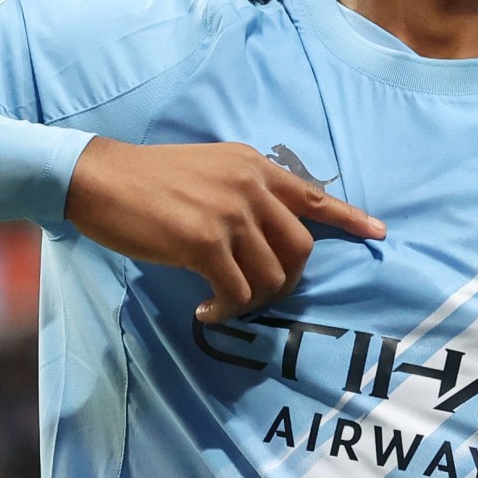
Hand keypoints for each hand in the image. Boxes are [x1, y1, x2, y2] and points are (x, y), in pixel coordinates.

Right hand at [64, 137, 384, 321]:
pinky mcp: (205, 242)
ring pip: (272, 277)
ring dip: (252, 301)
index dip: (349, 218)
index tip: (377, 234)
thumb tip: (267, 229)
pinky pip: (237, 292)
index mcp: (254, 167)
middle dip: (287, 281)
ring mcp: (231, 214)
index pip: (313, 195)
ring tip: (223, 303)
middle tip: (258, 293)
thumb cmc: (148, 179)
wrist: (100, 179)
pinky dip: (226, 310)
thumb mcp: (210, 169)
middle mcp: (251, 186)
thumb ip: (244, 189)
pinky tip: (206, 310)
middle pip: (300, 249)